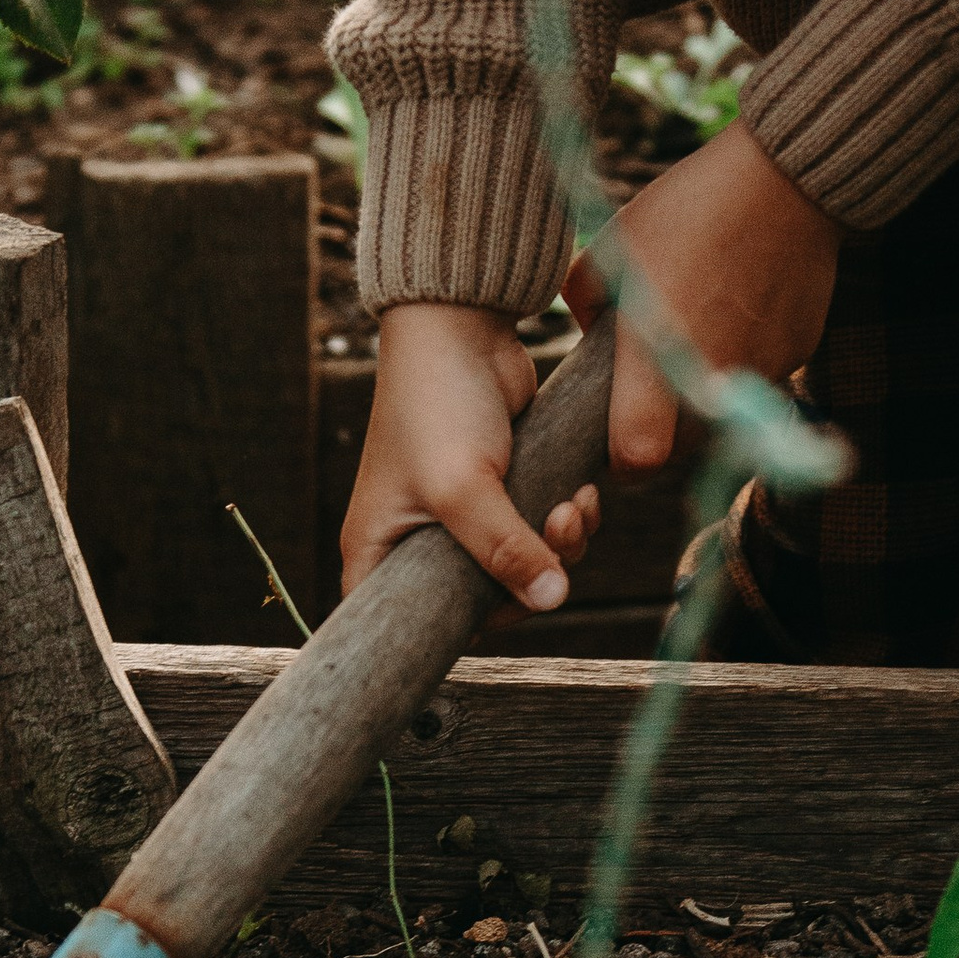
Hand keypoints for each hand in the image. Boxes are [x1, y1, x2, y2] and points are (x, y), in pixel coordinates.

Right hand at [340, 298, 601, 607]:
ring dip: (562, 545)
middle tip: (557, 533)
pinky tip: (580, 492)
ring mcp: (462, 517)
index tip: (503, 609)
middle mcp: (416, 542)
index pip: (406, 628)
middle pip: (481, 603)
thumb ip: (505, 550)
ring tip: (575, 506)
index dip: (454, 634)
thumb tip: (553, 599)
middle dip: (532, 578)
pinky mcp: (503, 491)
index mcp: (377, 552)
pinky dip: (568, 521)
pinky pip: (541, 532)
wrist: (461, 322)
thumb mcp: (464, 487)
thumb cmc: (435, 403)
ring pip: (522, 567)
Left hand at [564, 117, 844, 471]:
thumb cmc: (689, 208)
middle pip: (681, 449)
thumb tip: (590, 331)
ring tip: (696, 329)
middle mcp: (711, 381)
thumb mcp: (613, 247)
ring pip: (722, 417)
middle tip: (648, 378)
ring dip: (702, 395)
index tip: (613, 435)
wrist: (785, 178)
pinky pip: (758, 381)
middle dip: (661, 428)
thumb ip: (586, 302)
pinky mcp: (797, 357)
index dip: (621, 459)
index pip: (638, 459)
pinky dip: (741, 362)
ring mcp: (760, 374)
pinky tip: (737, 308)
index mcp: (655, 359)